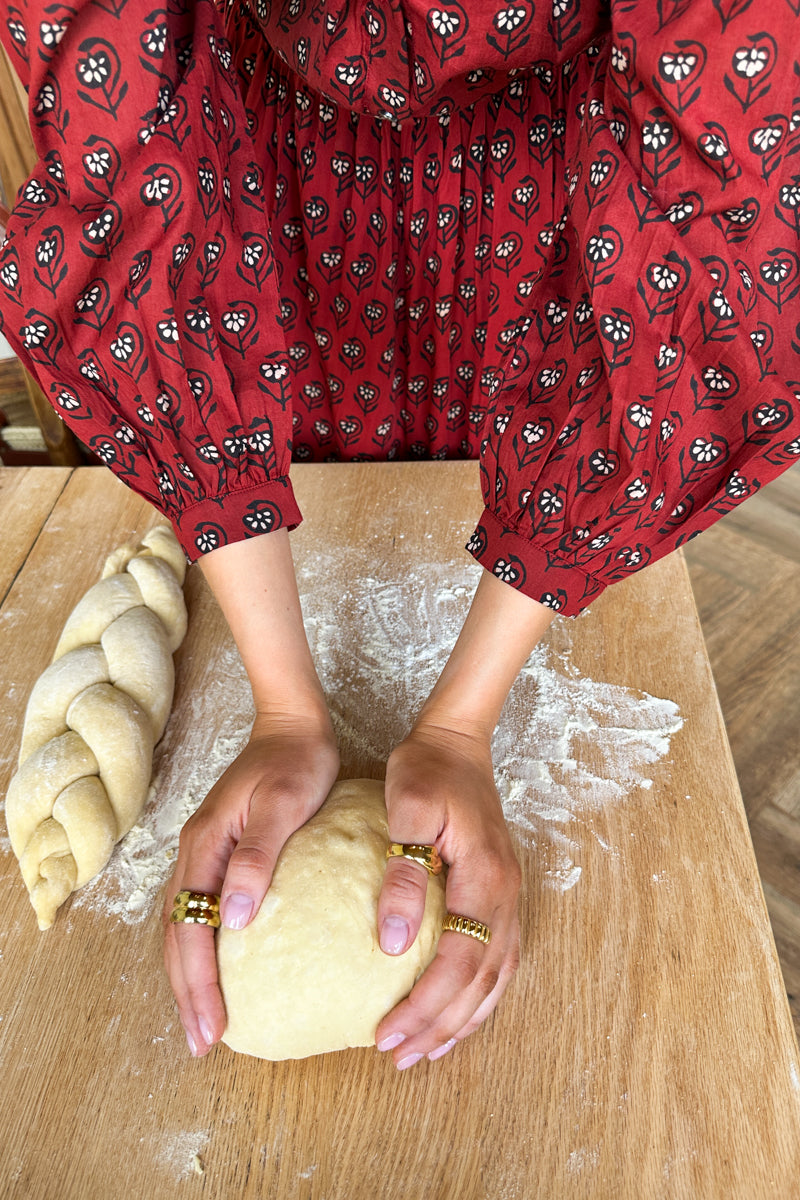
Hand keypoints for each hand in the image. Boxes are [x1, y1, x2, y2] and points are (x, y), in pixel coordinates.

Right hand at [162, 709, 338, 1055]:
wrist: (293, 723)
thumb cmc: (297, 760)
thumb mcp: (285, 803)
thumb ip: (257, 856)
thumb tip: (234, 917)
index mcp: (206, 844)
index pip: (190, 928)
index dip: (198, 982)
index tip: (213, 1027)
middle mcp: (195, 851)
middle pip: (177, 935)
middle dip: (187, 992)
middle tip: (205, 1042)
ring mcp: (202, 850)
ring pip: (182, 926)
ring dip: (189, 975)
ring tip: (205, 1018)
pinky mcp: (219, 850)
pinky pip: (198, 909)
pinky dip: (200, 947)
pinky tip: (220, 968)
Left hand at [374, 721, 520, 1067]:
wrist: (457, 741)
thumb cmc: (426, 770)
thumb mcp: (406, 809)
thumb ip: (403, 875)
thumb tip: (394, 944)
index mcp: (485, 878)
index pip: (459, 962)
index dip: (424, 1006)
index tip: (384, 1035)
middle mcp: (506, 894)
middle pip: (481, 981)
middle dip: (440, 1025)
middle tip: (397, 1057)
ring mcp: (510, 895)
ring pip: (496, 977)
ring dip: (461, 1019)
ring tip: (424, 1051)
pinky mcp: (501, 892)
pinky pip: (498, 958)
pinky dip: (478, 994)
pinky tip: (452, 1010)